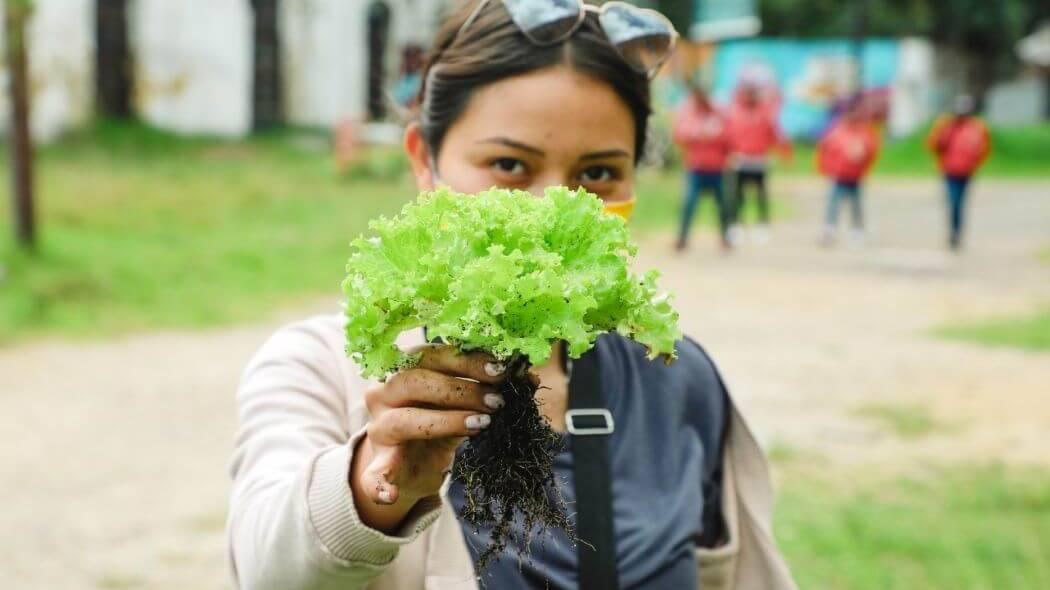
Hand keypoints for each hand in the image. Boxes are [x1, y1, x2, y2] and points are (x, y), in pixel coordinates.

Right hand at [350, 345, 505, 531]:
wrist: (410, 466)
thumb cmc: (438, 425)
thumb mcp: (462, 407)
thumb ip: (486, 392)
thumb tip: (527, 376)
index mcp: (405, 371)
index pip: (432, 354)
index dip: (467, 360)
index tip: (501, 370)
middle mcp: (384, 394)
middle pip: (415, 381)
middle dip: (461, 389)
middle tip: (497, 401)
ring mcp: (379, 430)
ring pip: (404, 419)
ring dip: (446, 420)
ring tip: (482, 424)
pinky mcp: (377, 465)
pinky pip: (372, 476)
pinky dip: (378, 485)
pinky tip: (390, 494)